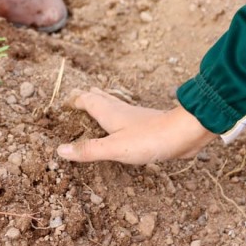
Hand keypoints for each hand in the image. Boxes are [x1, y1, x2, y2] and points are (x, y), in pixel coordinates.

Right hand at [56, 87, 216, 164]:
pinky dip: (118, 114)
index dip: (75, 100)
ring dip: (104, 102)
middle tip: (79, 95)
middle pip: (100, 99)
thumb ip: (88, 149)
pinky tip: (124, 121)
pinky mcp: (148, 125)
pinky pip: (127, 115)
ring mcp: (135, 117)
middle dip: (88, 97)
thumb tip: (60, 150)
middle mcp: (120, 111)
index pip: (87, 101)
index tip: (65, 101)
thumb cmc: (149, 139)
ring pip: (114, 105)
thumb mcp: (114, 148)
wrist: (185, 133)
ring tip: (98, 100)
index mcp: (109, 113)